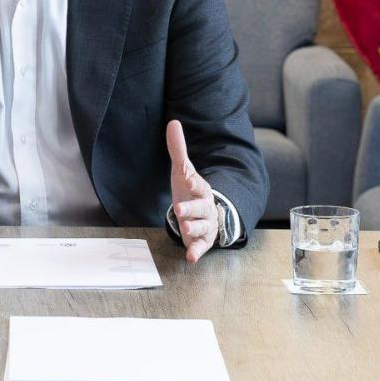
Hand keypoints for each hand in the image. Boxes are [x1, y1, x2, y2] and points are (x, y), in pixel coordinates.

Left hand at [167, 120, 217, 263]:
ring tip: (185, 228)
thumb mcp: (183, 171)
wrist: (206, 213)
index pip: (198, 184)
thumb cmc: (191, 190)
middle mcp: (205, 207)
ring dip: (194, 228)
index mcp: (200, 189)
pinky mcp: (202, 240)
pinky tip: (190, 258)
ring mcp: (205, 224)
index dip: (194, 182)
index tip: (188, 179)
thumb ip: (178, 149)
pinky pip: (201, 247)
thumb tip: (173, 122)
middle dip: (192, 209)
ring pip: (202, 227)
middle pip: (201, 208)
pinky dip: (196, 252)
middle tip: (181, 209)